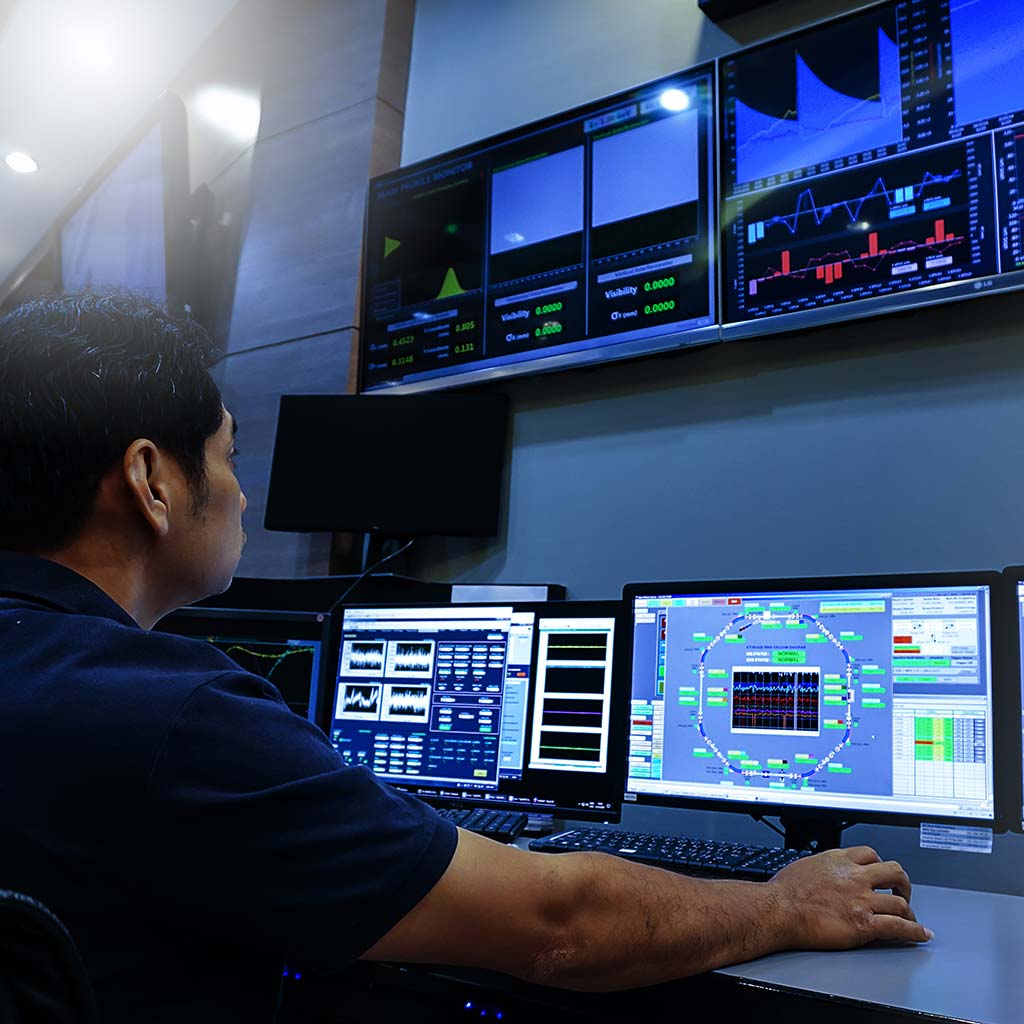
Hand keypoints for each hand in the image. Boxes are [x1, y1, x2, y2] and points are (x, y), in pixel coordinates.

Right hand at [769, 845, 933, 948]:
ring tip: (910, 918)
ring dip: (909, 911)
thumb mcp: (804, 866)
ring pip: (899, 901)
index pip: (870, 854)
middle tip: (901, 891)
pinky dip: (914, 932)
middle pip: (893, 871)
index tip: (882, 873)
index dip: (880, 864)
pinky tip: (921, 935)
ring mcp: (861, 900)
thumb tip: (822, 874)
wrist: (779, 909)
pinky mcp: (864, 924)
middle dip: (902, 882)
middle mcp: (854, 877)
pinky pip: (897, 927)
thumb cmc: (784, 891)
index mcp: (838, 861)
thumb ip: (821, 868)